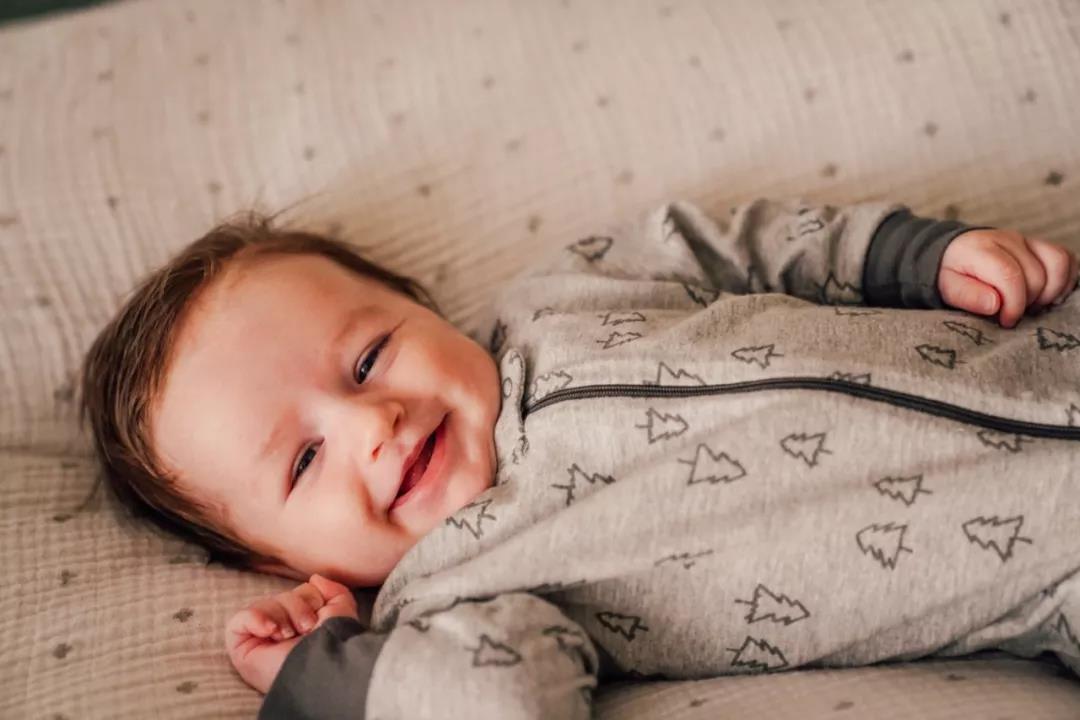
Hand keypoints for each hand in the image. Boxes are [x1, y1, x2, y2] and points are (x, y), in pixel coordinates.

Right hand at [225, 573, 359, 693]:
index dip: (311, 598)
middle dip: (297, 608)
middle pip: (282, 597)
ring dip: (281, 616)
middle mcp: (282, 632)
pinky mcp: (241, 648)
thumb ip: (334, 591)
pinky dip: (255, 618)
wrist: (317, 671)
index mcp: (304, 626)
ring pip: (264, 604)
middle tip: (305, 629)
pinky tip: (269, 630)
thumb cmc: (331, 646)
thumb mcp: (342, 612)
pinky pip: (239, 619)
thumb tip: (315, 578)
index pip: (300, 593)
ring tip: (287, 635)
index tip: (318, 618)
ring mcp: (260, 640)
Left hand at [937, 228, 1077, 327]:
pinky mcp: (1039, 245)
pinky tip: (1047, 297)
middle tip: (1012, 315)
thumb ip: (968, 296)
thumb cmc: (951, 273)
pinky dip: (1064, 281)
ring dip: (1050, 292)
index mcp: (982, 249)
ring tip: (1031, 307)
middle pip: (1036, 274)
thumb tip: (995, 304)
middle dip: (1028, 302)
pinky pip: (1066, 259)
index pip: (1011, 276)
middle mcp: (1008, 240)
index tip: (1007, 321)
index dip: (1014, 304)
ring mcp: (1026, 240)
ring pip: (1058, 263)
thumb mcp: (947, 287)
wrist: (951, 251)